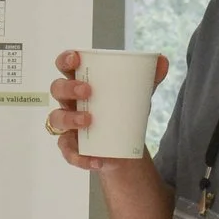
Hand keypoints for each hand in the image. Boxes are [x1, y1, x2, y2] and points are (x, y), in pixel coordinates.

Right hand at [47, 49, 168, 168]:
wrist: (125, 149)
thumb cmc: (122, 112)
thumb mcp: (136, 95)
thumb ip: (149, 78)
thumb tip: (163, 60)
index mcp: (80, 83)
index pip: (65, 66)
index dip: (65, 60)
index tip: (76, 58)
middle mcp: (69, 102)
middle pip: (57, 89)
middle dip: (68, 88)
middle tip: (88, 91)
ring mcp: (67, 126)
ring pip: (56, 119)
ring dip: (70, 118)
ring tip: (89, 120)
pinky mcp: (71, 148)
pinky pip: (69, 152)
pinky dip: (80, 157)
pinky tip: (97, 160)